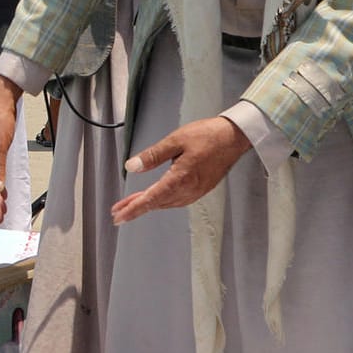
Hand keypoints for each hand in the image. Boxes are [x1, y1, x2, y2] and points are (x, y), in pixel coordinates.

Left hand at [110, 116, 250, 224]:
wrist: (235, 137)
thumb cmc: (208, 136)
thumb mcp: (175, 140)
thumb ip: (152, 156)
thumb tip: (132, 167)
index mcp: (181, 179)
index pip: (151, 198)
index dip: (133, 209)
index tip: (119, 217)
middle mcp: (189, 190)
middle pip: (157, 203)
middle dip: (136, 208)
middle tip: (117, 212)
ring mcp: (197, 191)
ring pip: (166, 203)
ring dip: (148, 204)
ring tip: (130, 204)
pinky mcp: (201, 189)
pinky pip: (177, 200)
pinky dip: (162, 200)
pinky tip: (154, 197)